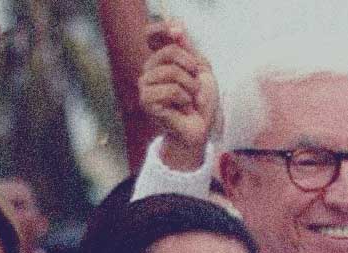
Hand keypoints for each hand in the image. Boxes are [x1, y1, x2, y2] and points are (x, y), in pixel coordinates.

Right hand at [138, 19, 217, 169]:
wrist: (200, 129)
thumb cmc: (201, 103)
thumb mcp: (201, 71)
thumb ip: (189, 50)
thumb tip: (177, 27)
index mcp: (160, 62)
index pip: (157, 37)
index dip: (170, 37)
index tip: (183, 43)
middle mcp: (149, 72)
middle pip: (170, 52)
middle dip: (191, 69)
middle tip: (195, 86)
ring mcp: (145, 87)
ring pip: (171, 72)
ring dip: (190, 87)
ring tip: (190, 100)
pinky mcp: (147, 101)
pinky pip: (171, 89)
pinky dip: (185, 99)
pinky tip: (183, 109)